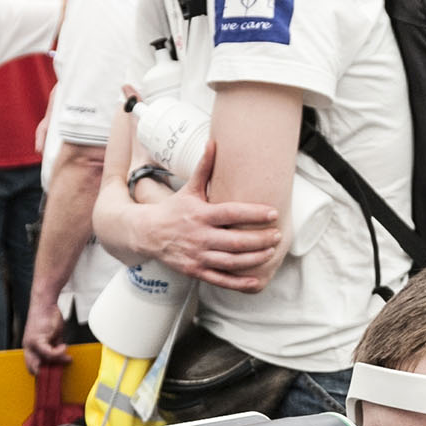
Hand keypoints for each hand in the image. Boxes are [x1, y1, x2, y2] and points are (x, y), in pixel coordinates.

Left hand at [22, 296, 65, 374]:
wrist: (45, 303)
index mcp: (30, 348)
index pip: (32, 367)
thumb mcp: (54, 337)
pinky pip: (48, 352)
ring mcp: (31, 344)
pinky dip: (58, 352)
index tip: (54, 377)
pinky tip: (64, 348)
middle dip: (47, 375)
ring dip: (58, 361)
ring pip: (44, 361)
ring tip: (67, 357)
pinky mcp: (37, 339)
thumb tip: (63, 360)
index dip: (42, 374)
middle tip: (60, 372)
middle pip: (33, 369)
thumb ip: (56, 349)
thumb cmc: (49, 318)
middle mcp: (28, 348)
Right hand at [131, 147, 283, 291]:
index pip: (231, 213)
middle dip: (259, 239)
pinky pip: (220, 279)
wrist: (148, 234)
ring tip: (270, 251)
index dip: (254, 213)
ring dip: (253, 259)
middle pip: (235, 241)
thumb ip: (204, 168)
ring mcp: (197, 256)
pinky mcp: (196, 271)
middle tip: (277, 235)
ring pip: (231, 261)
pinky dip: (238, 282)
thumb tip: (213, 142)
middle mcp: (199, 236)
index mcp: (200, 214)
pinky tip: (255, 280)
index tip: (273, 213)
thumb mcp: (189, 189)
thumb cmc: (174, 209)